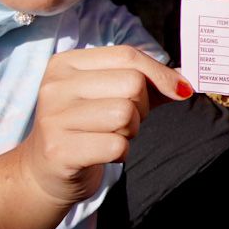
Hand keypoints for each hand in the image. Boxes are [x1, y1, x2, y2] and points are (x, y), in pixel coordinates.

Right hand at [15, 46, 190, 207]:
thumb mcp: (108, 96)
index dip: (160, 73)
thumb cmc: (86, 128)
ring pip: (125, 114)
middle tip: (124, 121)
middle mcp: (56, 85)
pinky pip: (117, 145)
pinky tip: (103, 153)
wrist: (42, 173)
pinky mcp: (59, 150)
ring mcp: (54, 118)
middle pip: (132, 84)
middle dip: (142, 107)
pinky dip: (121, 152)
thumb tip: (185, 81)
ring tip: (110, 135)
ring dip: (130, 130)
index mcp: (67, 63)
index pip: (127, 55)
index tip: (180, 89)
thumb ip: (146, 84)